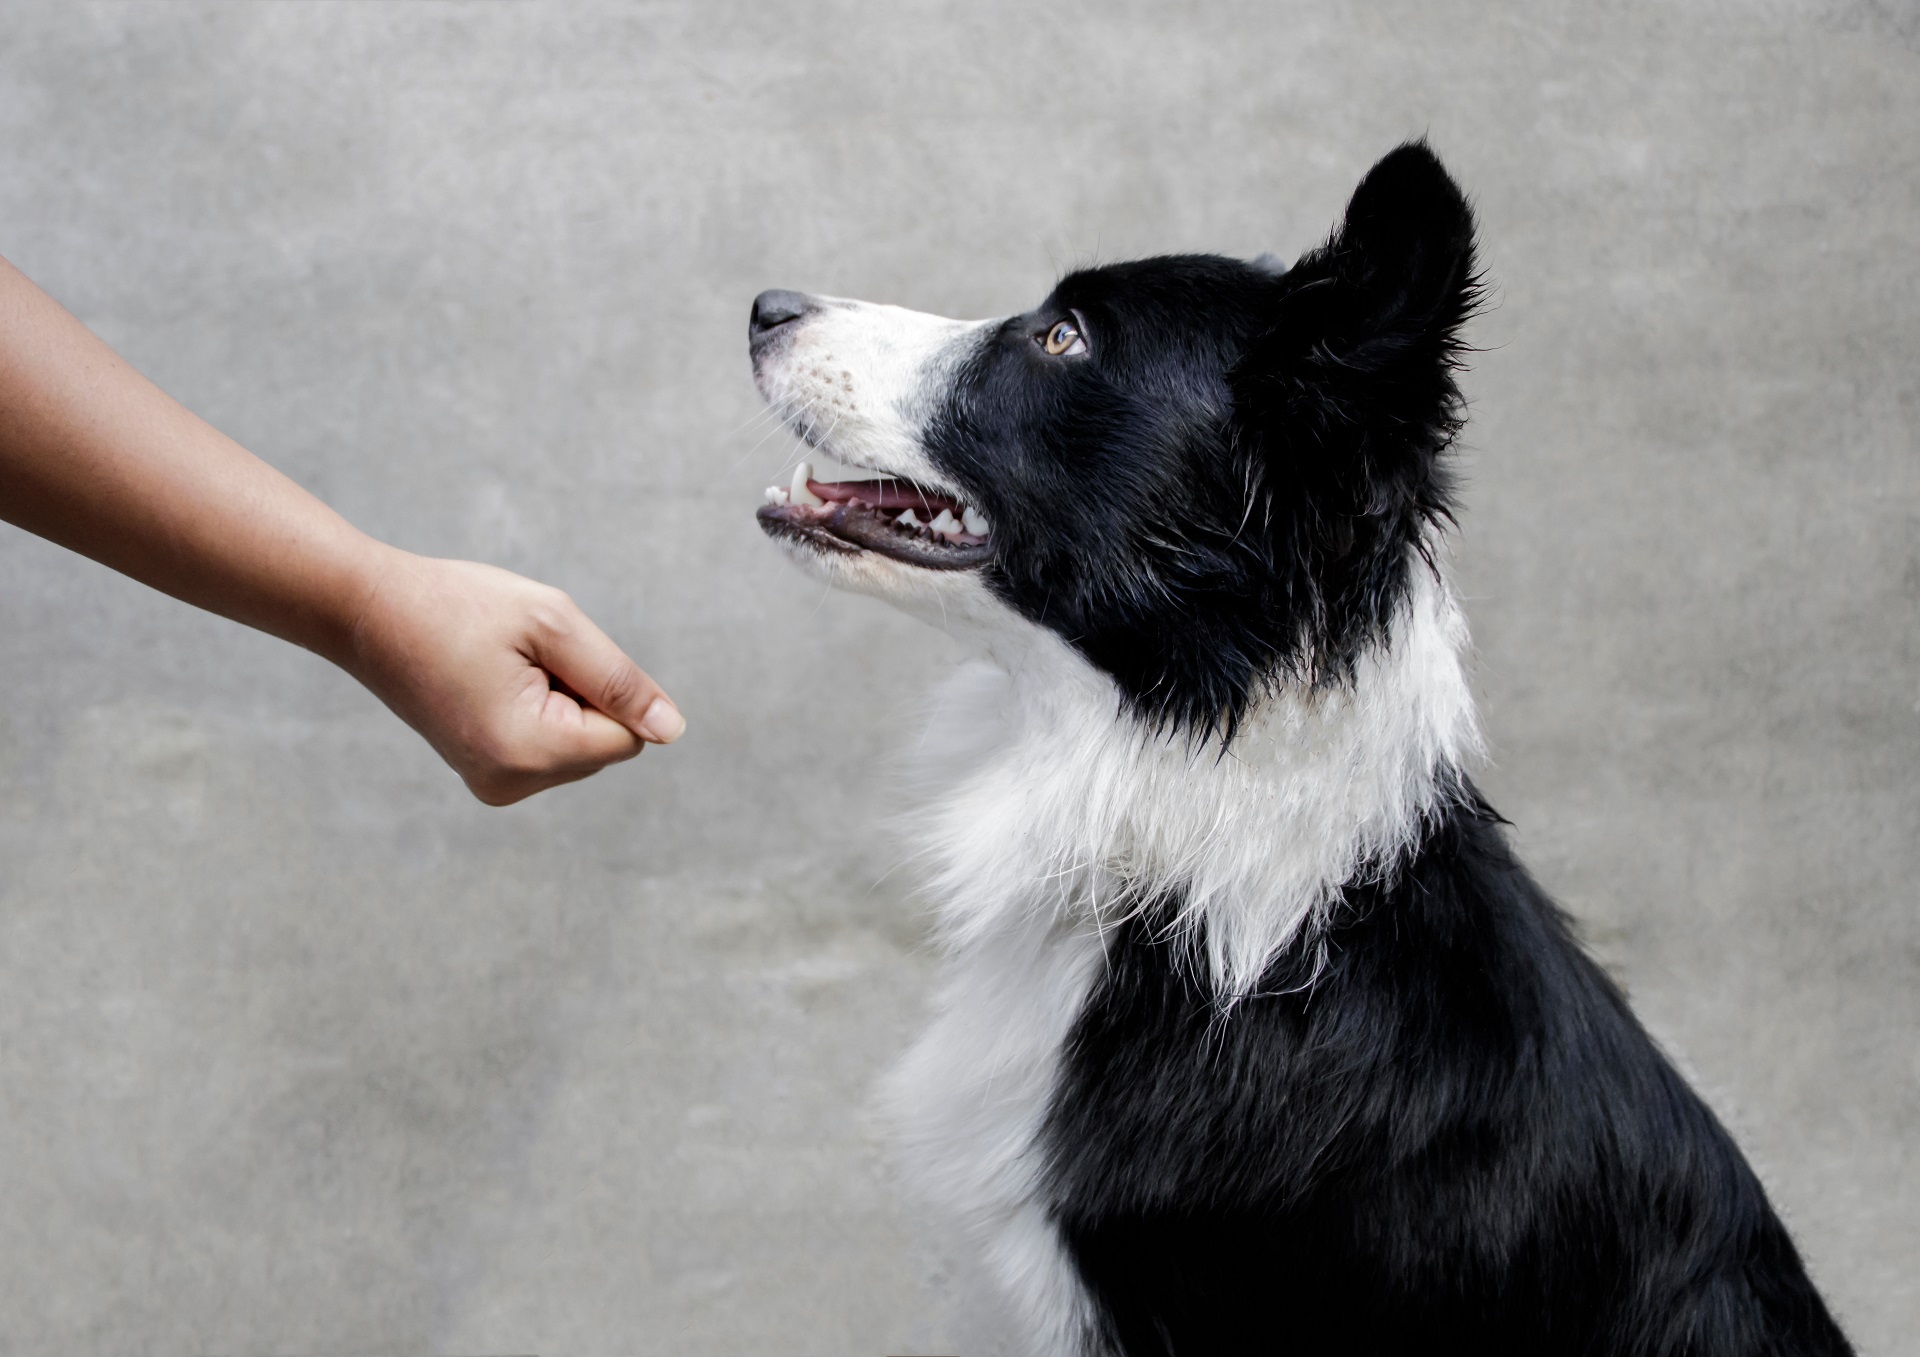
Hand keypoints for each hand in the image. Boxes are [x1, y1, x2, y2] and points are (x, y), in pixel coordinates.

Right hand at [343, 549, 682, 805]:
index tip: (547, 655)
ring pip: (582, 747)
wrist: (367, 613)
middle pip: (607, 745)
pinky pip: (552, 748)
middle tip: (520, 658)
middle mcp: (511, 784)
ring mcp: (495, 787)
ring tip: (503, 669)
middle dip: (583, 695)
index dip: (605, 686)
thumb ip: (620, 680)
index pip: (628, 736)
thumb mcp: (553, 623)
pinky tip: (493, 684)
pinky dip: (541, 712)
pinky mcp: (487, 777)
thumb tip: (672, 731)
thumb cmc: (459, 605)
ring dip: (563, 701)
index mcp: (529, 751)